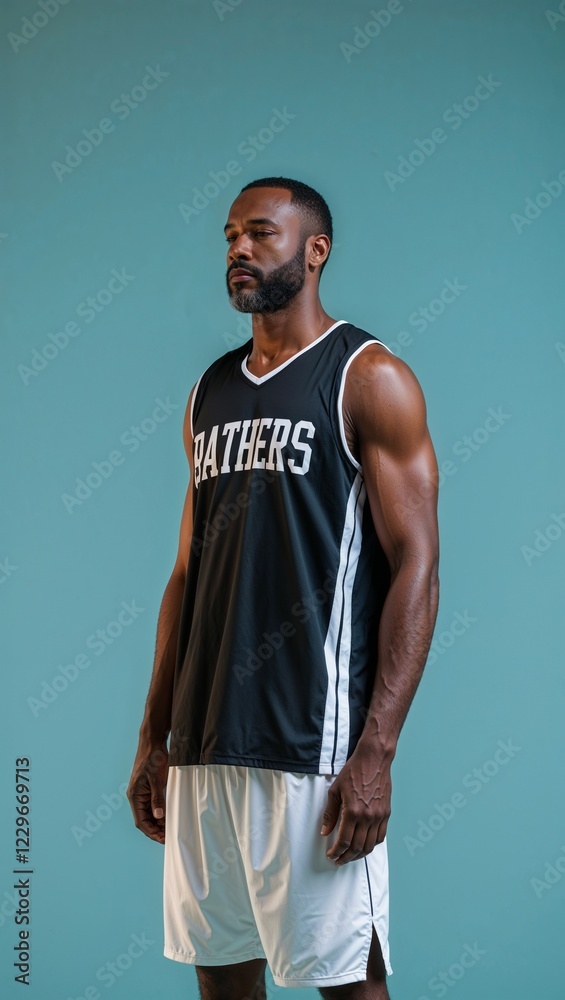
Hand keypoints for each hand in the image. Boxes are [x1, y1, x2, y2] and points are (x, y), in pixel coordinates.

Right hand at [126, 741, 168, 843]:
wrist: (153, 742)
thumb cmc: (153, 759)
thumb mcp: (157, 780)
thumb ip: (157, 799)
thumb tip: (159, 817)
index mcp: (135, 796)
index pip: (141, 821)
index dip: (151, 832)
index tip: (163, 839)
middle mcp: (136, 796)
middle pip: (145, 820)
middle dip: (156, 830)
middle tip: (170, 837)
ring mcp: (142, 793)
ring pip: (149, 814)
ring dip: (158, 822)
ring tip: (171, 829)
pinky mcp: (148, 789)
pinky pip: (153, 805)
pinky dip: (160, 813)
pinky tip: (170, 816)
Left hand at [320, 742, 391, 864]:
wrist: (374, 760)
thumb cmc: (353, 772)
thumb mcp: (335, 790)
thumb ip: (330, 813)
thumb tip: (325, 831)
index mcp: (353, 811)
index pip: (344, 841)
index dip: (336, 852)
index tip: (331, 855)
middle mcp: (368, 817)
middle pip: (357, 847)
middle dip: (346, 857)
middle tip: (338, 860)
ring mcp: (379, 816)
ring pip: (370, 845)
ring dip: (359, 855)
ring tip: (350, 856)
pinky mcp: (386, 814)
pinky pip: (381, 836)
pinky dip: (372, 845)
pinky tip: (365, 845)